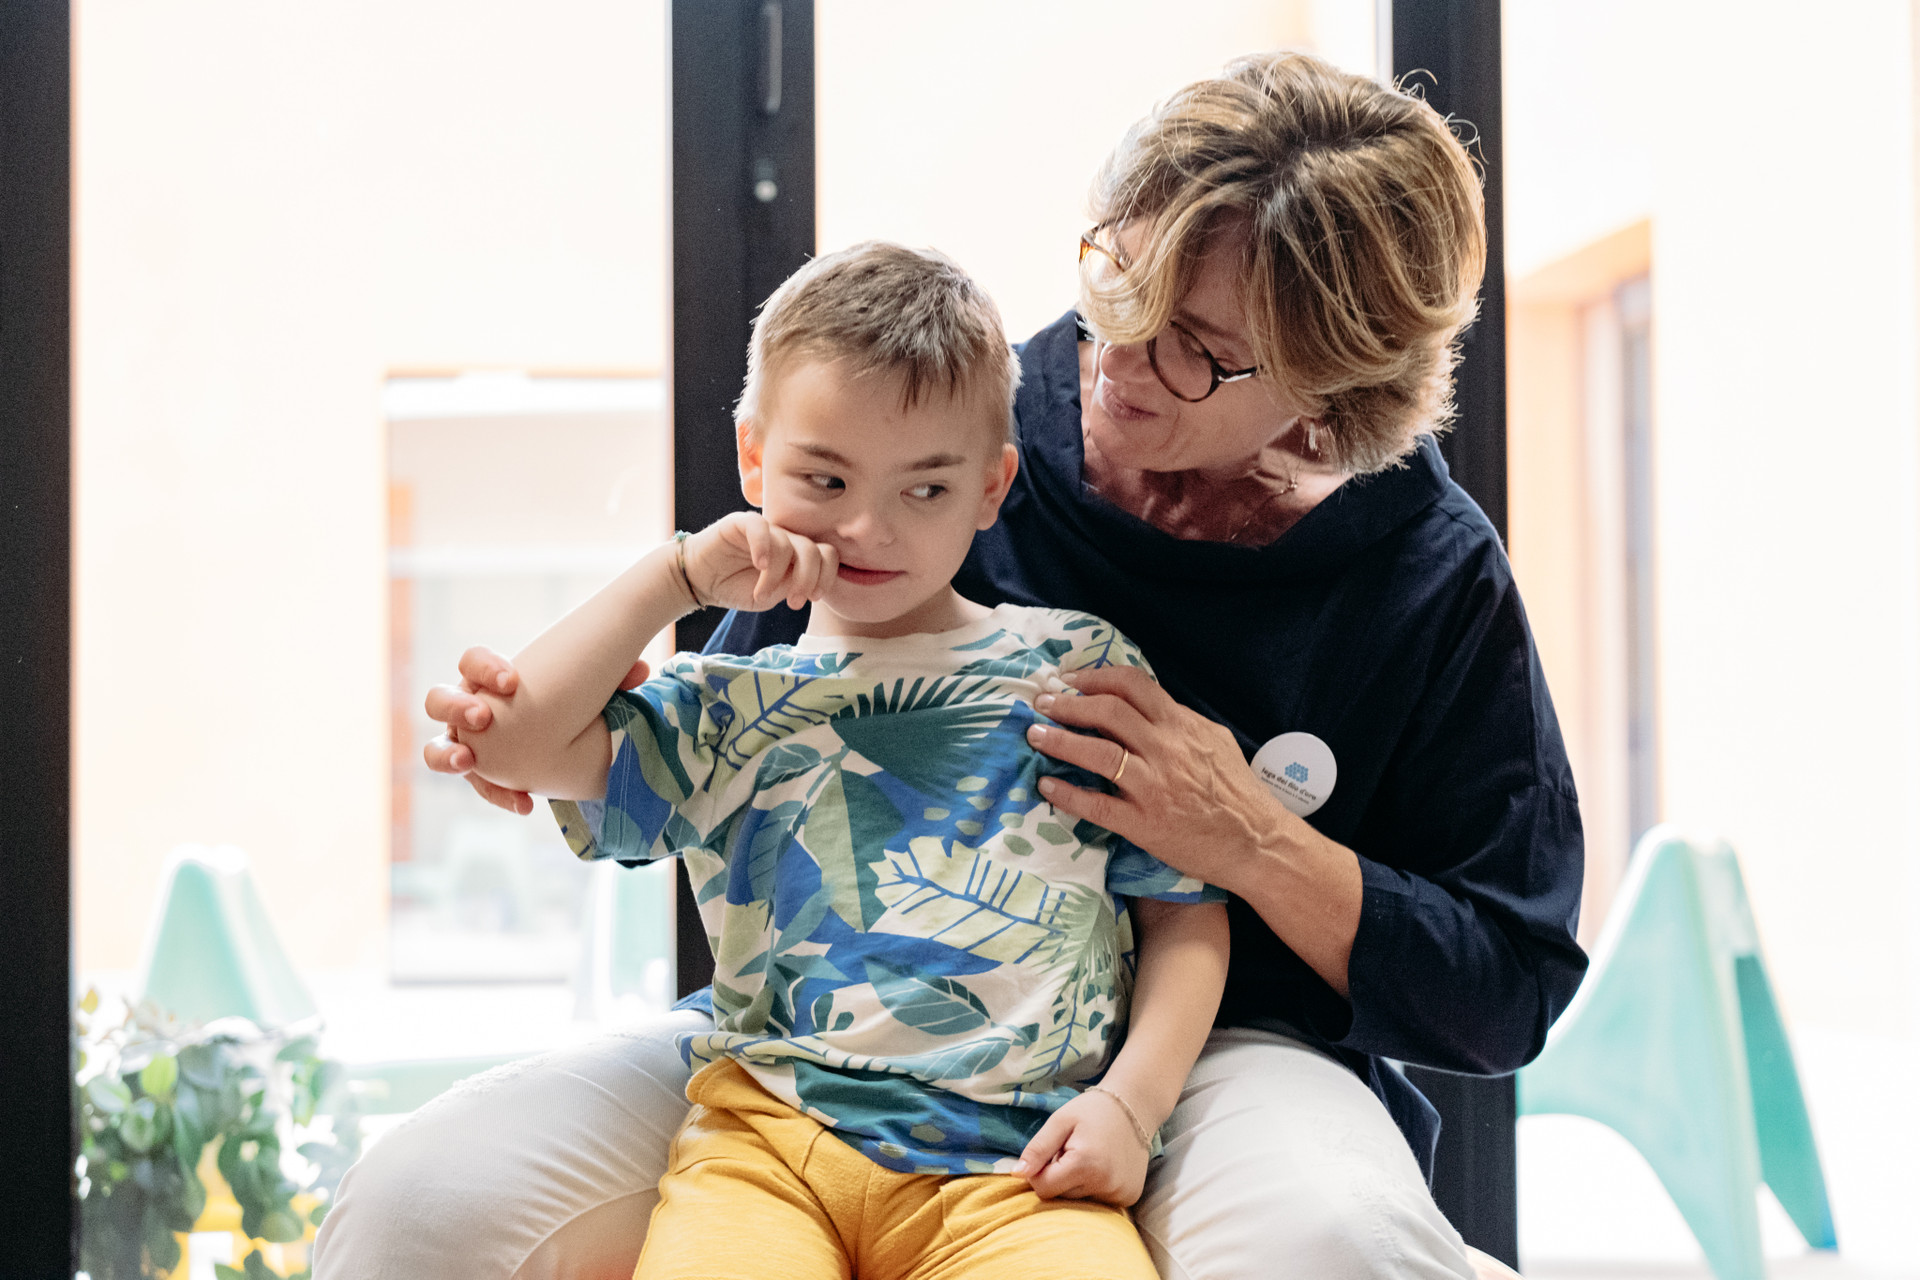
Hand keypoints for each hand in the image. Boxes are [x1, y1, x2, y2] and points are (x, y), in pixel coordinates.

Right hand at [423, 644, 649, 814]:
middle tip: (483, 717)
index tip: (513, 682)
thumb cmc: (572, 697)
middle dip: (456, 707)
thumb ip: (614, 675)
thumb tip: (642, 669)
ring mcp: (466, 744)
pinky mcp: (480, 773)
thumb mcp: (594, 684)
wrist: (570, 729)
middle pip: (438, 701)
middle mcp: (467, 708)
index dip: (484, 668)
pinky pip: (479, 786)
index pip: (470, 662)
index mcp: (487, 678)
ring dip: (446, 756)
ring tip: (467, 762)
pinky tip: (525, 803)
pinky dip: (497, 794)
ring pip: (436, 749)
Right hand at [684, 512, 838, 612]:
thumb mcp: (770, 595)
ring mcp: (766, 529)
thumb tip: (810, 583)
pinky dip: (764, 548)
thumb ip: (791, 585)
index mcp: (797, 555)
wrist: (701, 581)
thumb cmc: (737, 587)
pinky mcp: (742, 523)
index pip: (827, 555)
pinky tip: (759, 566)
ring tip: (761, 594)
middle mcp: (785, 538)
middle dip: (808, 579)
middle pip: (813, 549)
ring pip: (788, 544)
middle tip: (794, 603)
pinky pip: (761, 528)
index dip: (826, 576)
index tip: (812, 598)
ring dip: (777, 576)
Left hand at [1015, 1089, 1149, 1205]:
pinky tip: (1103, 1165)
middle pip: (1061, 1197)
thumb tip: (1016, 1175)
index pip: (1043, 1189)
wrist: (1135, 1106)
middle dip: (1060, 1177)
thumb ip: (1037, 1149)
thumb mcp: (1060, 1121)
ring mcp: (1120, 1194)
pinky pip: (1098, 1200)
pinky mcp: (1129, 1198)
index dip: (1040, 1172)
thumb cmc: (1093, 1110)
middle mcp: (1105, 1184)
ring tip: (1090, 1157)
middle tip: (1073, 1151)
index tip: (1052, 1153)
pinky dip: (1094, 1186)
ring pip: (1079, 1200)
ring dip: (1077, 1182)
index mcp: (1085, 1164)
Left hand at [1024, 665, 1286, 894]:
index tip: (1068, 680)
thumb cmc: (1236, 793)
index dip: (1094, 678)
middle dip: (1067, 703)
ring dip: (1059, 740)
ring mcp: (1154, 788)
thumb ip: (1178, 721)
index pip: (1133, 685)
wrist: (1256, 843)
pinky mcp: (1145, 824)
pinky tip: (1046, 785)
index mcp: (1183, 726)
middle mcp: (1167, 750)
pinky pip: (1097, 805)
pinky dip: (1067, 793)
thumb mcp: (1213, 742)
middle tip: (1042, 703)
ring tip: (1035, 735)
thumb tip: (1141, 704)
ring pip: (1098, 753)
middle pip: (1108, 711)